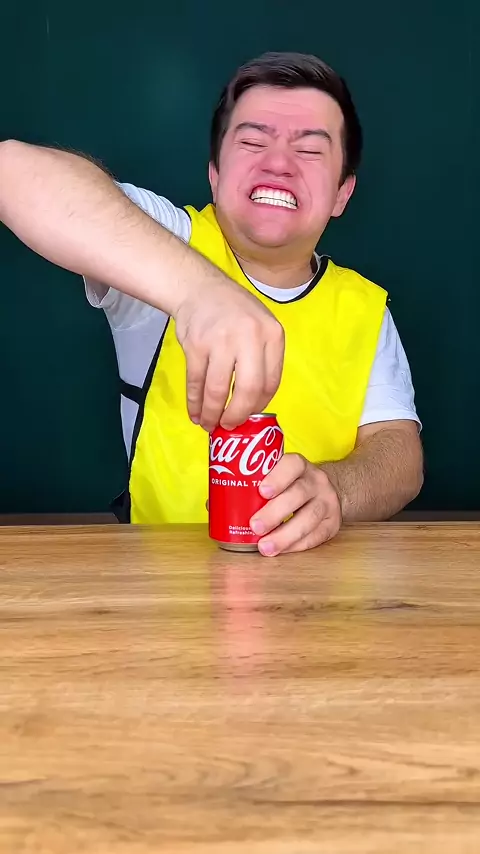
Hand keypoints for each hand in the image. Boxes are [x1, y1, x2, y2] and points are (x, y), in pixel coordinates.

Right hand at [174, 273, 283, 431]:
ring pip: (217, 390)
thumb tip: (253, 404)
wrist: (200, 288)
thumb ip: (263, 360)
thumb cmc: (235, 313)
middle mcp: (249, 337)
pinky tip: (195, 413)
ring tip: (209, 425)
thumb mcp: (261, 328)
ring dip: (212, 413)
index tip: (249, 417)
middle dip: (237, 415)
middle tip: (229, 427)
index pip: (271, 382)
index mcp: (272, 335)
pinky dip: (195, 402)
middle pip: (247, 390)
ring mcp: (221, 341)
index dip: (258, 406)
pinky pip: (196, 382)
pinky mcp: (196, 345)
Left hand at [249, 454, 341, 555]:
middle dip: (275, 512)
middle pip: (298, 494)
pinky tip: (281, 550)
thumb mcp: (277, 476)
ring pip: (309, 518)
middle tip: (255, 526)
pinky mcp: (332, 523)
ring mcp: (327, 502)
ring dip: (285, 535)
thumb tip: (214, 503)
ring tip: (265, 547)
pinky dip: (296, 545)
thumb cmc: (290, 485)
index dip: (278, 477)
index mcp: (299, 465)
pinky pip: (315, 536)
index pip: (292, 465)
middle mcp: (316, 481)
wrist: (325, 492)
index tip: (261, 491)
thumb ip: (251, 485)